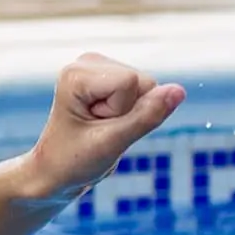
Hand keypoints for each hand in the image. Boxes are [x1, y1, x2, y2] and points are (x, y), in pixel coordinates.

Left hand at [23, 54, 184, 202]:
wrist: (55, 171)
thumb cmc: (73, 161)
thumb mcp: (112, 143)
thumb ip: (146, 116)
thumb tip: (179, 91)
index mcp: (77, 73)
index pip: (131, 82)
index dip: (122, 112)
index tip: (95, 127)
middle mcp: (88, 62)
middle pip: (144, 82)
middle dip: (129, 113)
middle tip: (99, 129)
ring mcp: (101, 68)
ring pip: (150, 88)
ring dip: (130, 115)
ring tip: (101, 127)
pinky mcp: (113, 77)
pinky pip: (148, 93)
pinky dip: (133, 113)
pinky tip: (107, 121)